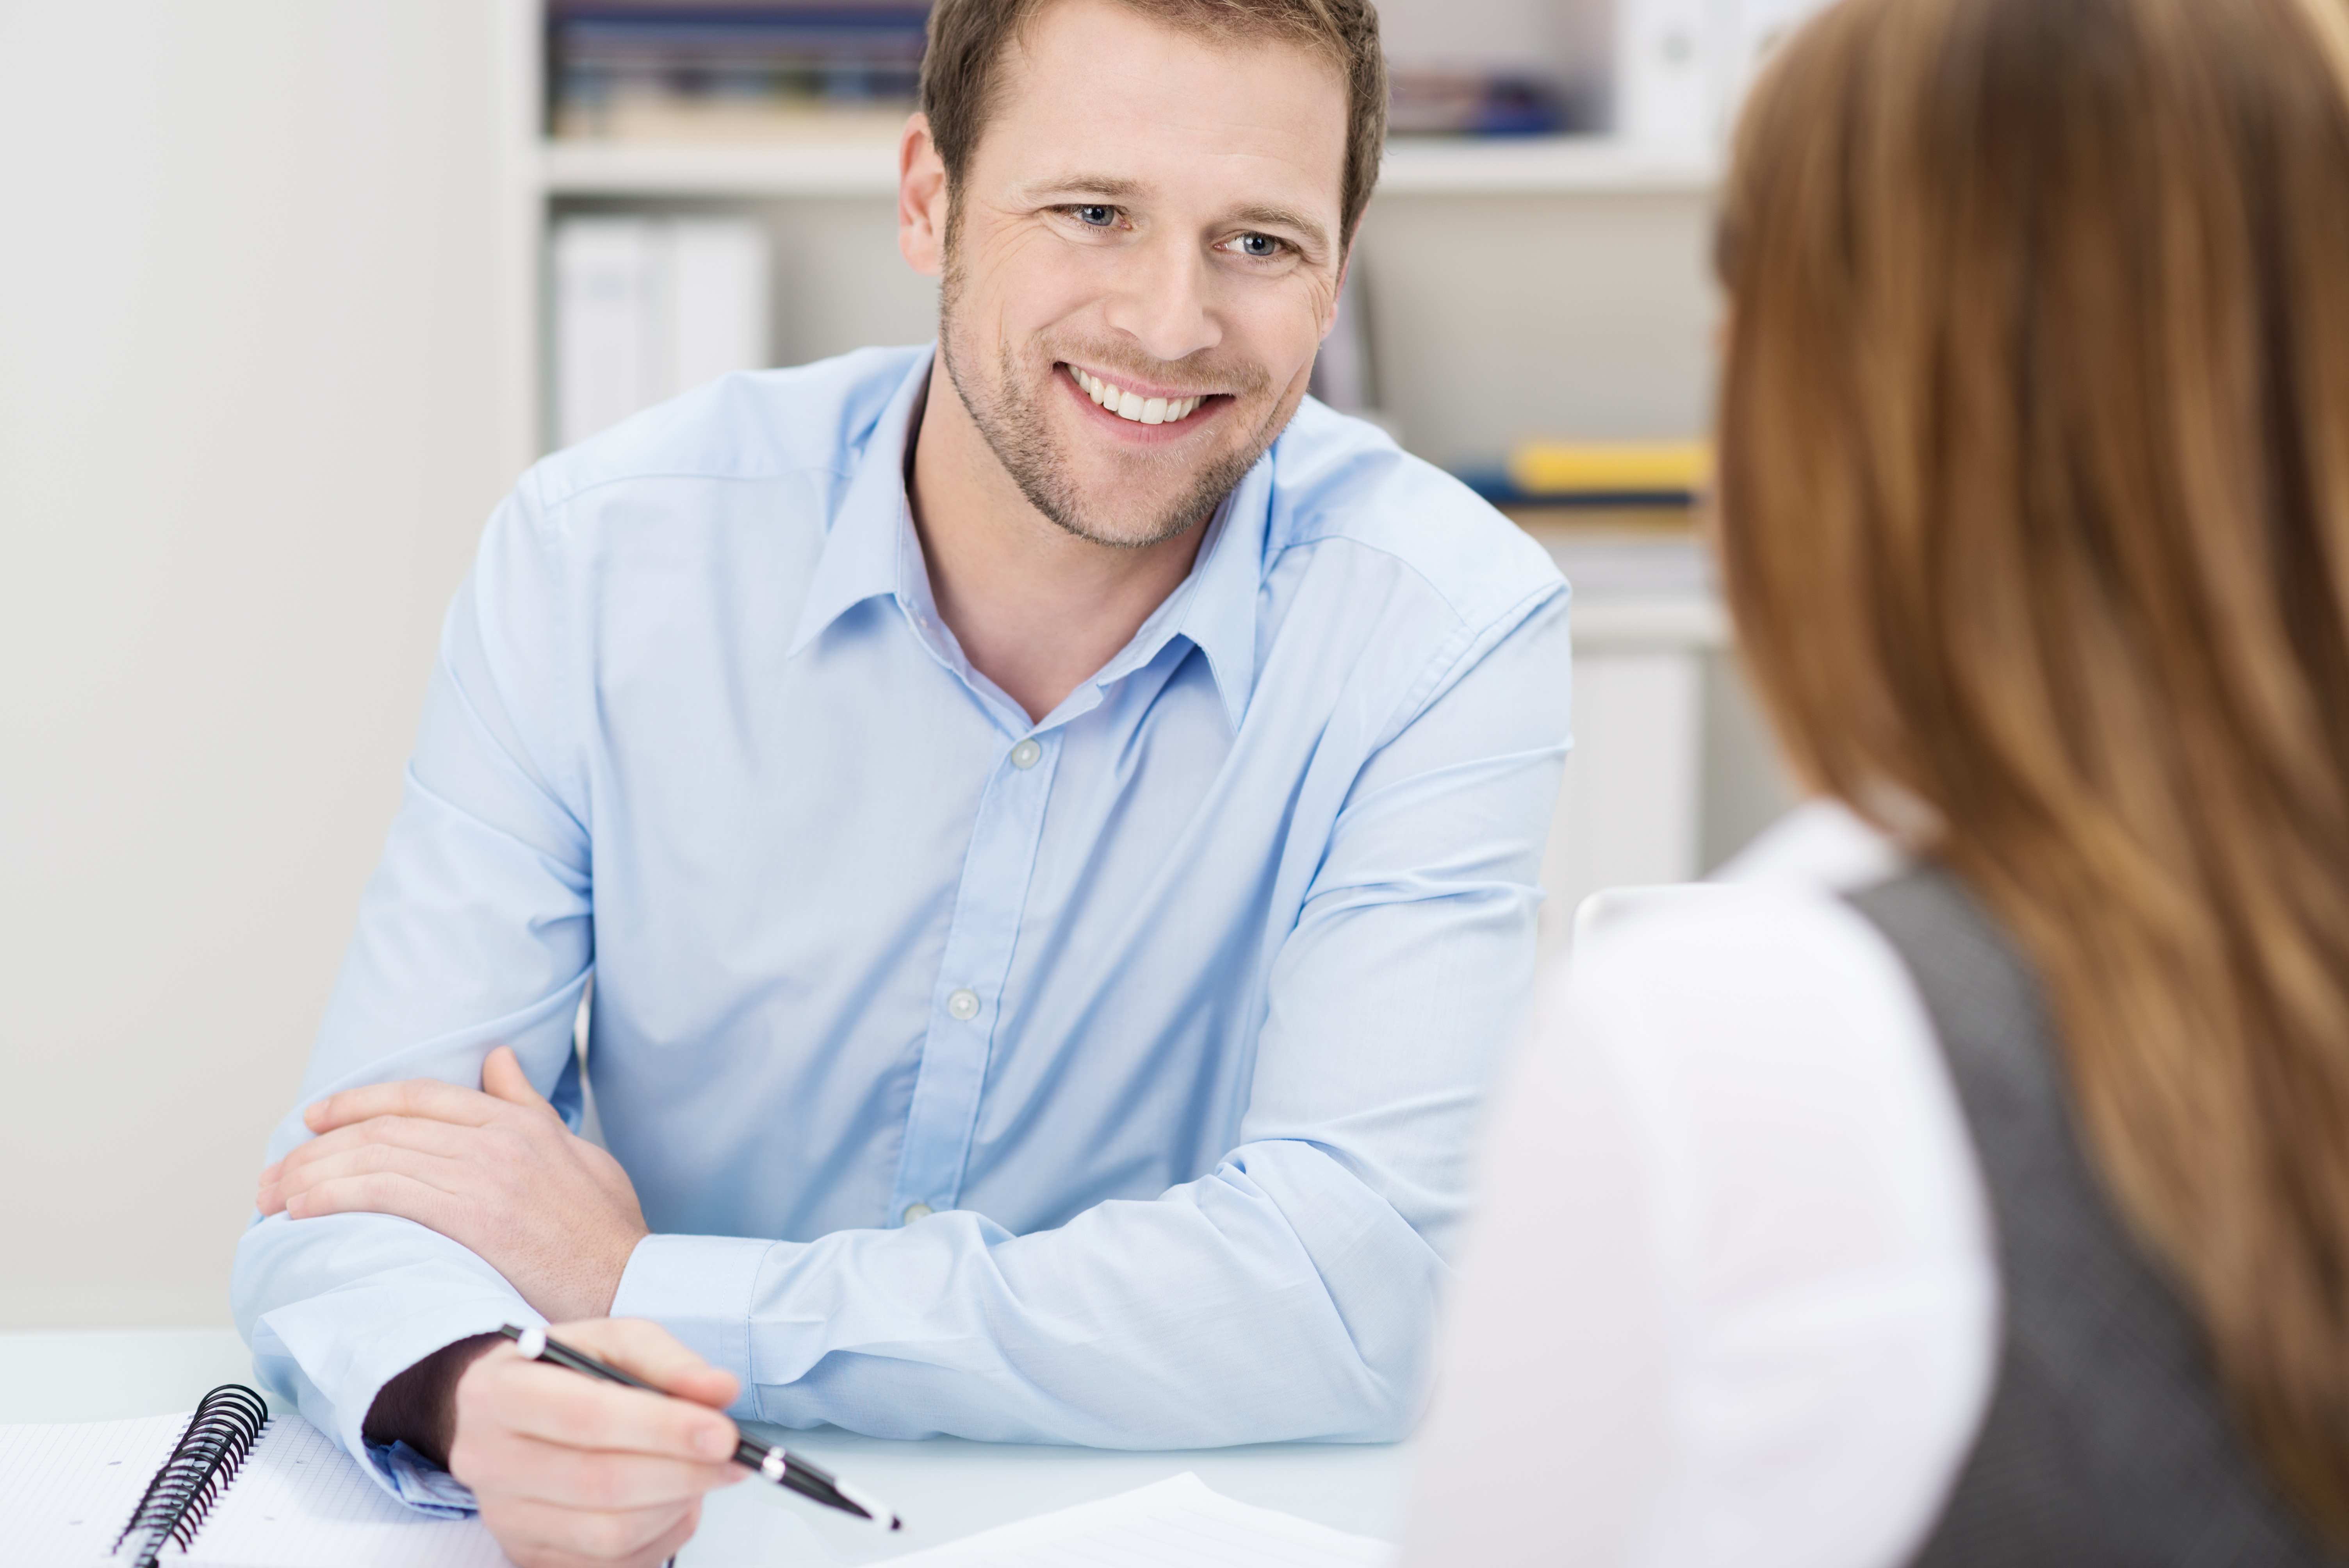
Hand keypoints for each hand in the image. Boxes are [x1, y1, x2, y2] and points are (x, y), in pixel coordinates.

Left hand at [257, 1046, 649, 1321]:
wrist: (631, 1282)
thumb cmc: (608, 1232)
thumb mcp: (580, 1154)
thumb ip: (532, 1108)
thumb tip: (497, 1061)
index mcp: (518, 1121)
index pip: (420, 1097)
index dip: (360, 1102)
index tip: (317, 1119)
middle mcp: (496, 1138)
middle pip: (386, 1126)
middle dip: (319, 1147)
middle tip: (276, 1170)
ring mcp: (484, 1174)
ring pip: (377, 1157)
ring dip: (312, 1174)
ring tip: (272, 1194)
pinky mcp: (472, 1215)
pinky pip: (385, 1192)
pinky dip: (335, 1195)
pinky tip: (301, 1209)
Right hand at [451, 1318, 743, 1567]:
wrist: (505, 1411)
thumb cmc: (563, 1372)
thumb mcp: (613, 1341)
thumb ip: (668, 1362)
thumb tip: (719, 1392)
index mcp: (501, 1392)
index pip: (588, 1417)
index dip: (662, 1430)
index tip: (722, 1433)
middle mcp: (490, 1460)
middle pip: (600, 1483)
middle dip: (682, 1472)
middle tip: (732, 1457)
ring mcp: (506, 1517)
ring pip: (608, 1533)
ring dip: (675, 1506)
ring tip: (704, 1474)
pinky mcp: (527, 1555)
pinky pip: (609, 1563)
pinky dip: (660, 1536)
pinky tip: (676, 1502)